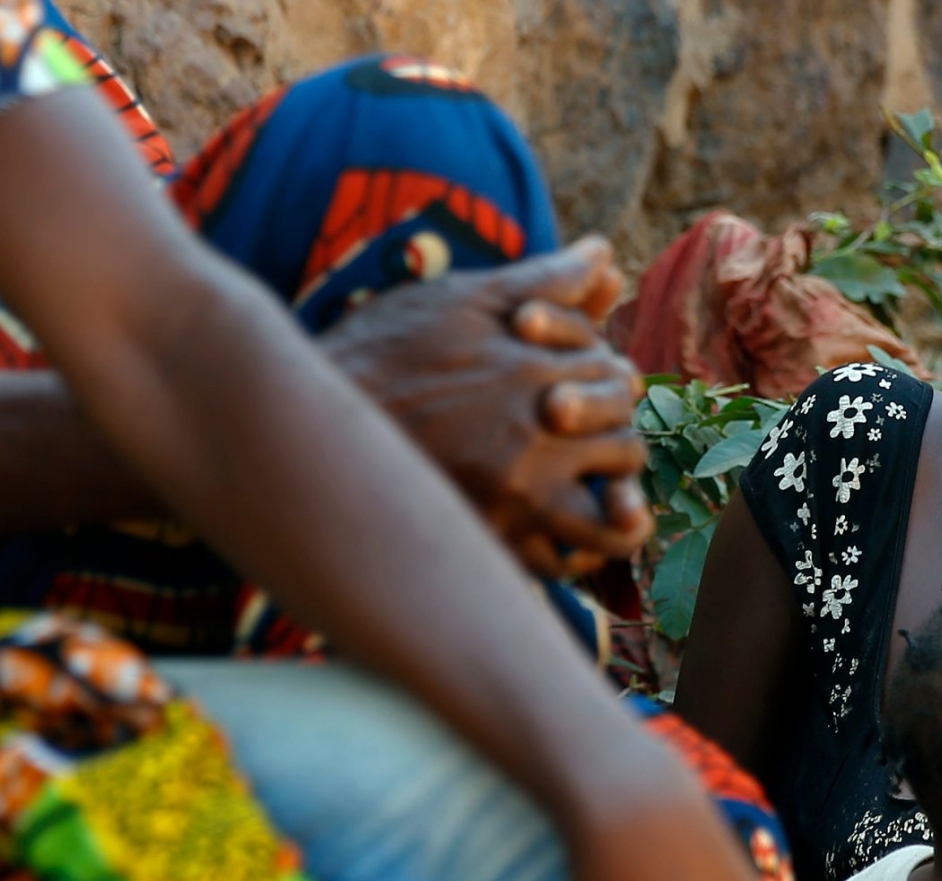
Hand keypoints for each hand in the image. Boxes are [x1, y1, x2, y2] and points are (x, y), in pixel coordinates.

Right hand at [321, 236, 653, 578]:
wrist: (308, 419)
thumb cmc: (381, 351)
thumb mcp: (461, 300)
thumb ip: (543, 280)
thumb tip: (605, 254)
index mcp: (538, 363)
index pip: (612, 373)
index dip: (603, 380)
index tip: (574, 387)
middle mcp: (543, 426)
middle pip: (624, 436)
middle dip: (615, 435)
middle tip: (587, 439)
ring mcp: (524, 485)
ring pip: (613, 502)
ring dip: (614, 494)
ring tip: (585, 487)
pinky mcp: (498, 534)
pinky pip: (565, 556)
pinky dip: (575, 550)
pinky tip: (558, 534)